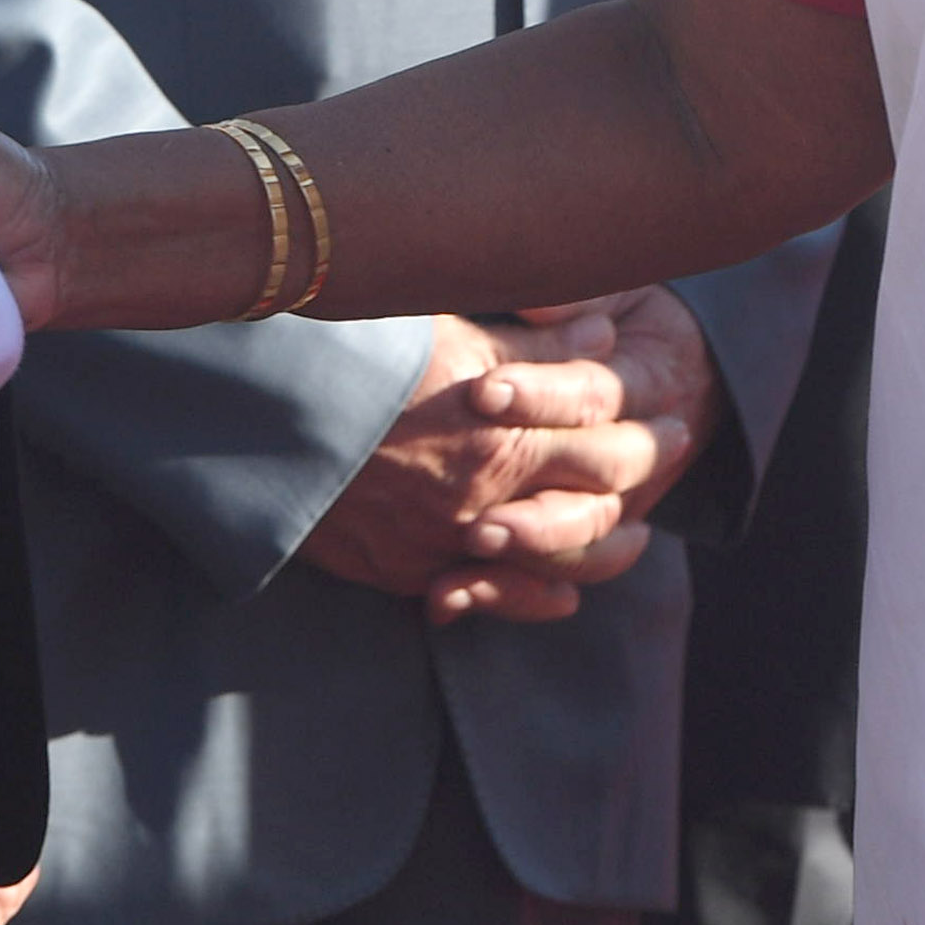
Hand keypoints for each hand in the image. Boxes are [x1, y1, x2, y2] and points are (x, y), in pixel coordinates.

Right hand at [299, 298, 693, 620]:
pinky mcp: (402, 570)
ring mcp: (445, 540)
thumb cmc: (346, 353)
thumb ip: (531, 337)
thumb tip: (603, 327)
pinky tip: (563, 594)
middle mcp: (486, 494)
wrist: (248, 419)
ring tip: (640, 535)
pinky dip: (531, 597)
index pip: (606, 422)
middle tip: (676, 447)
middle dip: (646, 467)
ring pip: (557, 559)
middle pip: (598, 489)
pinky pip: (486, 597)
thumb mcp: (443, 327)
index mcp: (504, 426)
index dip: (645, 412)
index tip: (669, 404)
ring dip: (608, 548)